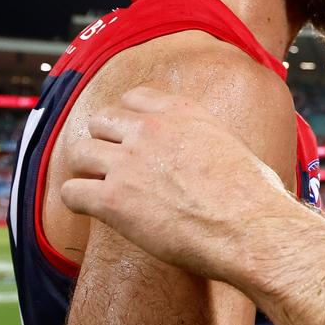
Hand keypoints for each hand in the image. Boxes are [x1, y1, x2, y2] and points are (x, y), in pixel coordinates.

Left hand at [60, 87, 289, 283]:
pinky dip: (77, 201)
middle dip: (104, 141)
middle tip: (113, 165)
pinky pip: (71, 192)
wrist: (247, 227)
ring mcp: (127, 163)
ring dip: (87, 169)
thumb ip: (207, 140)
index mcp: (180, 112)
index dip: (129, 119)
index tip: (132, 136)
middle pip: (100, 120)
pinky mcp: (112, 199)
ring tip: (98, 187)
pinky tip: (91, 210)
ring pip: (79, 151)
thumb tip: (210, 157)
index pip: (134, 97)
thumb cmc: (253, 195)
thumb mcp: (233, 146)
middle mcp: (149, 129)